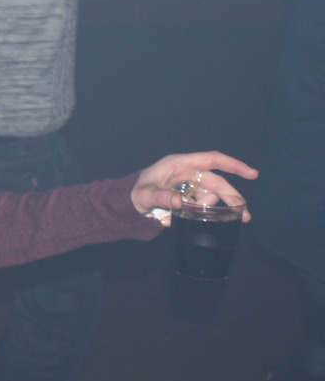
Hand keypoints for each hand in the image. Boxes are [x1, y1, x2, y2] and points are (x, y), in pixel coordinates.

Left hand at [130, 151, 257, 224]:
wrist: (130, 203)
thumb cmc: (135, 193)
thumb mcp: (144, 195)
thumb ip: (160, 197)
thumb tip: (179, 201)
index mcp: (179, 164)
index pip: (211, 160)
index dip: (232, 165)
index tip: (251, 173)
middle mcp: (187, 173)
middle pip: (216, 182)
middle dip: (232, 197)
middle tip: (245, 215)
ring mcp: (189, 186)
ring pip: (213, 195)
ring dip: (219, 207)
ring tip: (216, 218)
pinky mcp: (189, 198)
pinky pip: (204, 205)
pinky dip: (205, 213)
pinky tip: (195, 220)